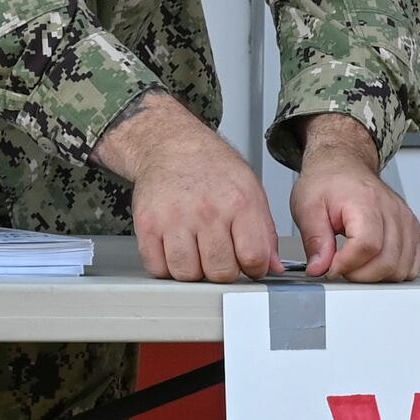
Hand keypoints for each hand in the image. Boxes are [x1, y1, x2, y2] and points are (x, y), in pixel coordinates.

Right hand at [96, 92, 282, 281]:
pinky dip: (167, 266)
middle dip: (223, 271)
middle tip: (220, 255)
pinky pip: (158, 268)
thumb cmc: (213, 168)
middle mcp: (206, 211)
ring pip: (187, 275)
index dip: (253, 267)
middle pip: (220, 271)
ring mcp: (173, 218)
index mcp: (238, 202)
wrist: (171, 145)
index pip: (253, 257)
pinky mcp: (147, 225)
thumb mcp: (250, 190)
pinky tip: (176, 249)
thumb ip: (264, 232)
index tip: (248, 263)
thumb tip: (273, 267)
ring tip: (197, 252)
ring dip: (194, 271)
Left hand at [290, 116, 419, 282]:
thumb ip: (314, 240)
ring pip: (402, 267)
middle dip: (359, 275)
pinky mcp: (412, 229)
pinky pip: (413, 264)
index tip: (330, 268)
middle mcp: (392, 210)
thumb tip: (319, 268)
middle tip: (340, 267)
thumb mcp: (307, 207)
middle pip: (387, 261)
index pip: (367, 245)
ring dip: (376, 276)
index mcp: (366, 201)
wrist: (343, 164)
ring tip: (355, 264)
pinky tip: (375, 265)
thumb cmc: (327, 181)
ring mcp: (405, 220)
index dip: (347, 264)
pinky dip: (394, 272)